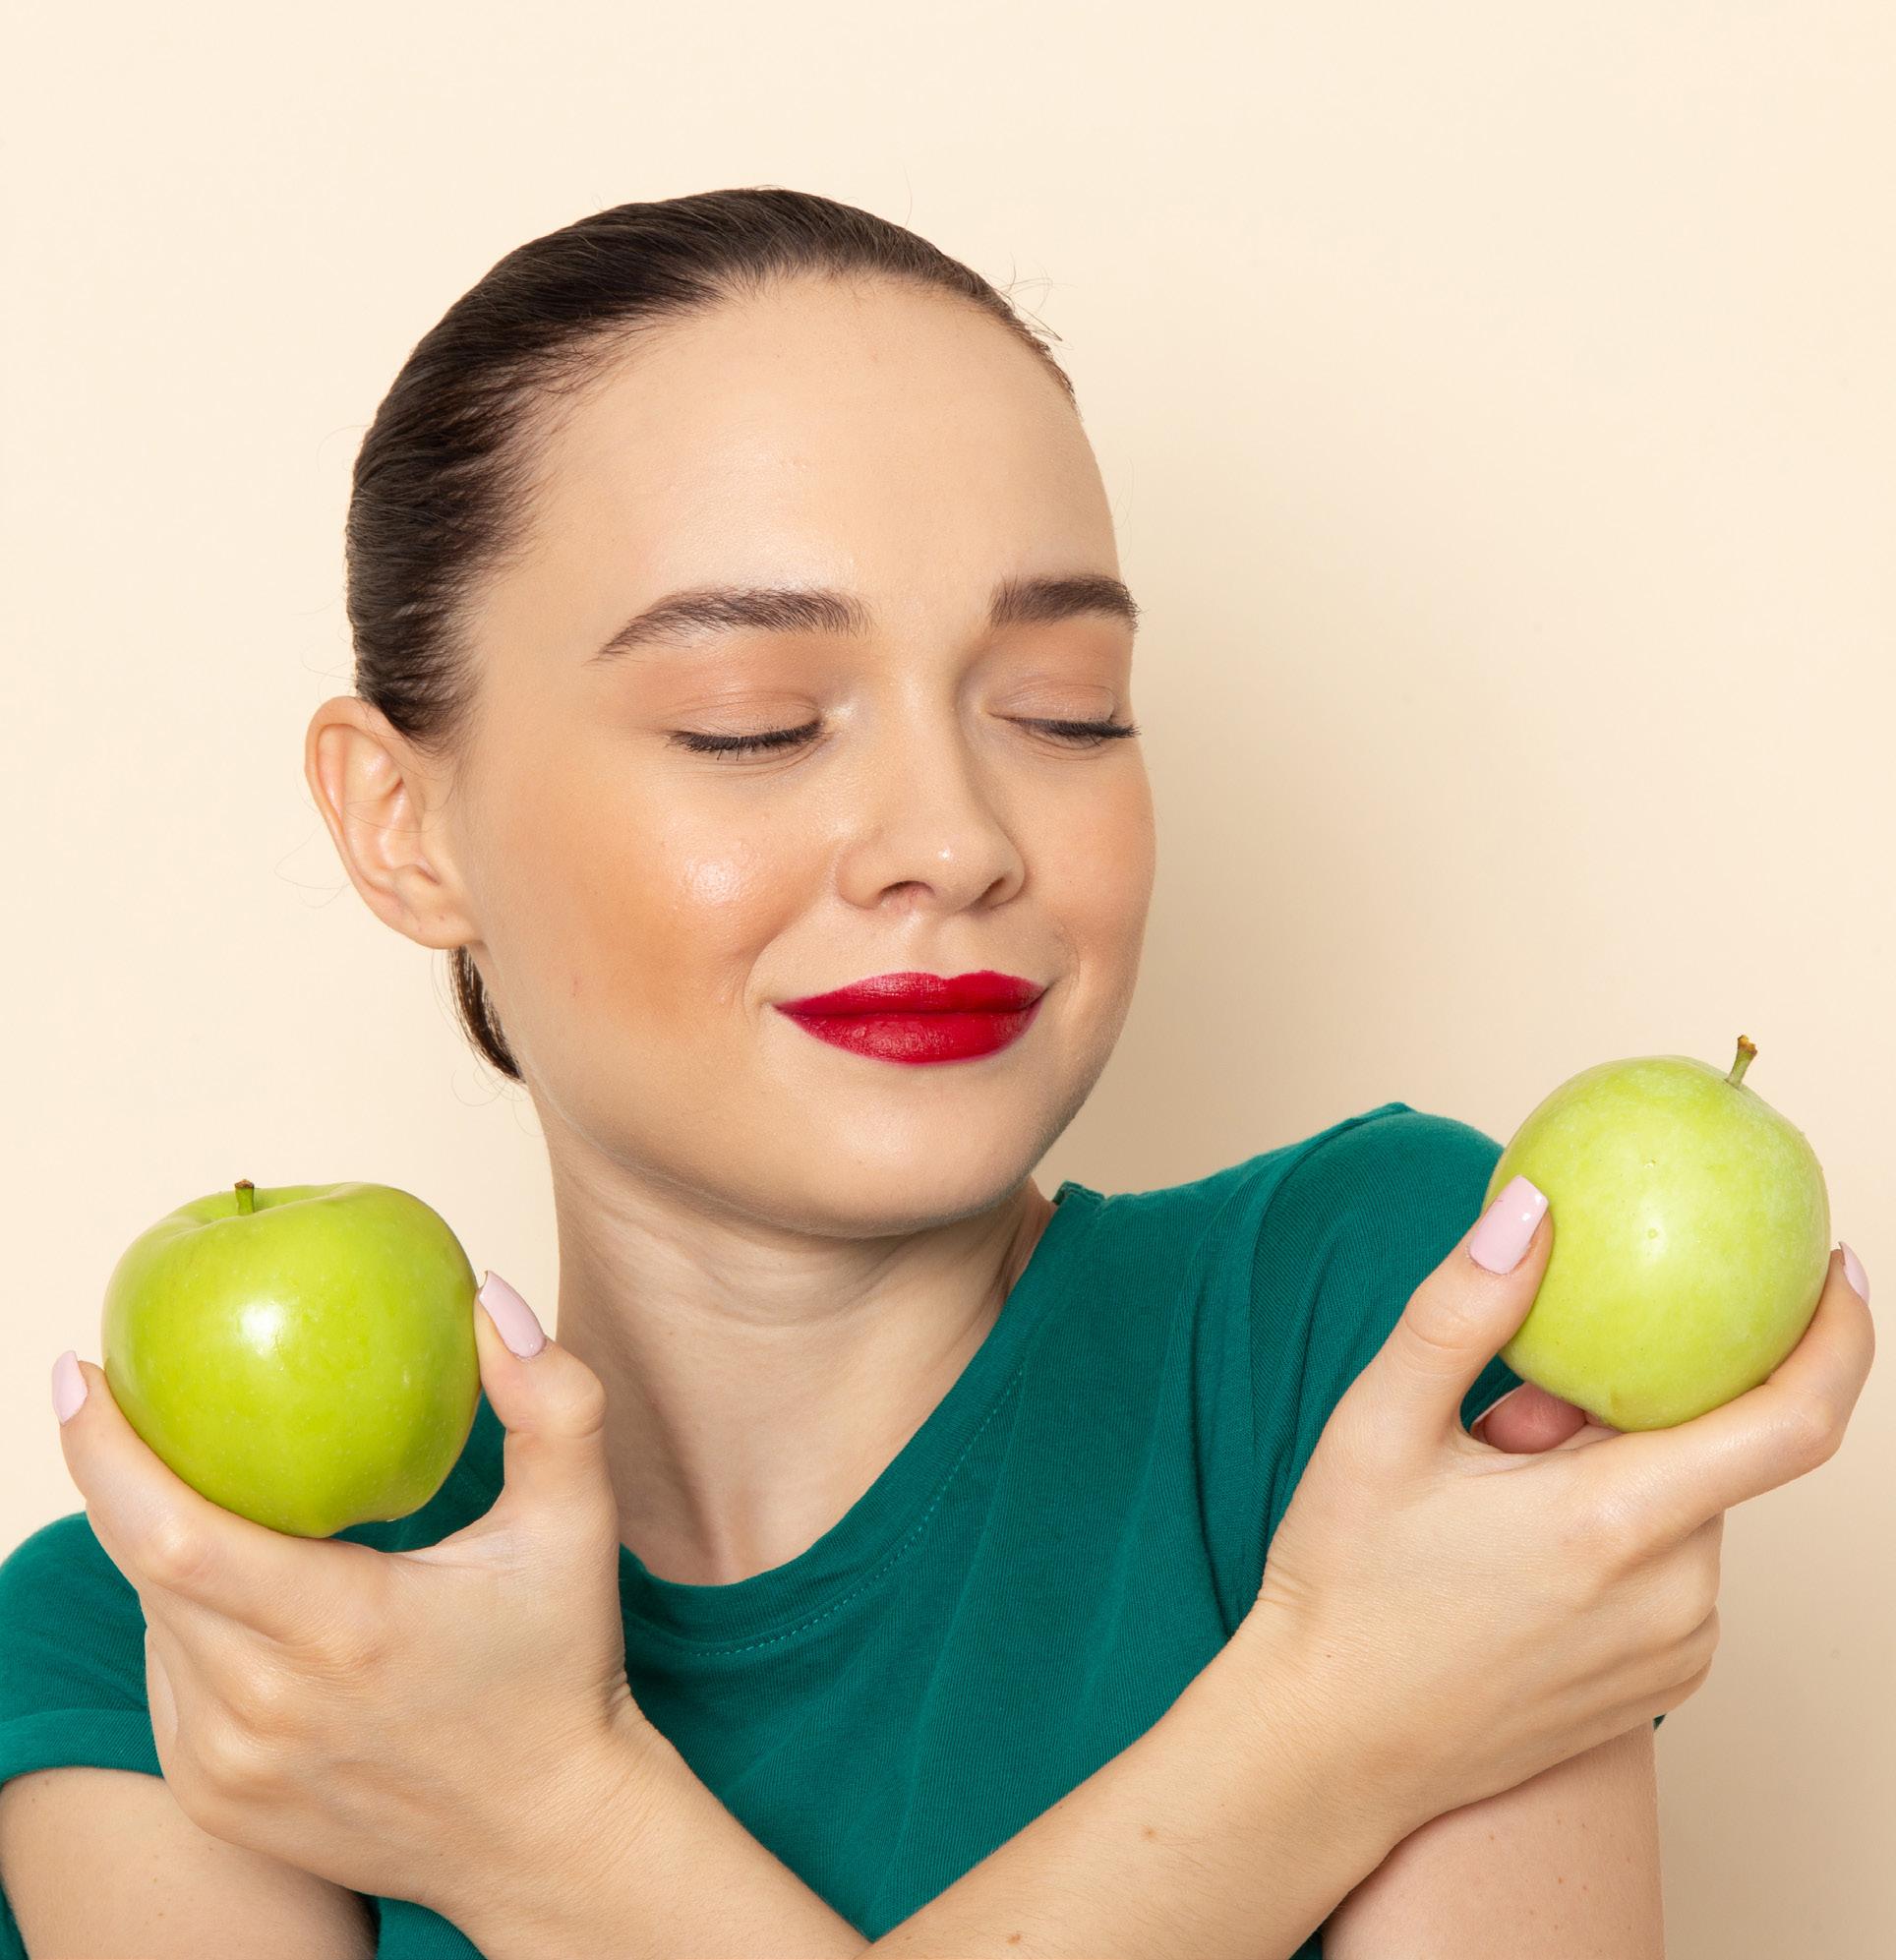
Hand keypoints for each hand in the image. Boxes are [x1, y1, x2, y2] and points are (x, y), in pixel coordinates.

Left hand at [51, 1271, 642, 1918]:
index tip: (79, 1373)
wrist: (547, 1837)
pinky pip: (168, 1681)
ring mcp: (229, 1767)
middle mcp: (267, 1709)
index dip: (106, 1454)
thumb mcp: (576, 1521)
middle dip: (119, 1477)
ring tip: (207, 1489)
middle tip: (128, 1399)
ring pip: (153, 1624)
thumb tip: (489, 1296)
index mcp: (345, 1630)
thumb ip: (551, 1399)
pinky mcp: (215, 1801)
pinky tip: (238, 1589)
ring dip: (162, 1549)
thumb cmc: (561, 1664)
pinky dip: (186, 1620)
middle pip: (141, 1569)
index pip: (174, 1536)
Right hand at [1243, 1183, 1873, 1836]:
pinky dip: (1620, 1530)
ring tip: (1492, 1498)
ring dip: (1615, 1470)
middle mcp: (1674, 1597)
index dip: (1838, 1335)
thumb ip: (1461, 1311)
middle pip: (1706, 1450)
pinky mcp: (1664, 1685)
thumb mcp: (1376, 1428)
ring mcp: (1677, 1651)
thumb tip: (1532, 1206)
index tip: (1835, 1267)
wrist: (1328, 1749)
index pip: (1792, 1420)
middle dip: (1626, 1404)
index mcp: (1614, 1525)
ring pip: (1685, 1506)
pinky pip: (1673, 1567)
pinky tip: (1520, 1553)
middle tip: (1506, 1420)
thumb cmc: (1344, 1586)